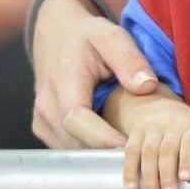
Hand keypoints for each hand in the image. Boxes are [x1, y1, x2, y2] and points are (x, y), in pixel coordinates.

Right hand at [30, 0, 157, 148]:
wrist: (56, 33)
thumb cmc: (88, 36)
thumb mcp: (113, 37)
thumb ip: (130, 60)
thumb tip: (147, 86)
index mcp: (64, 81)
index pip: (78, 120)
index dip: (102, 139)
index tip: (129, 149)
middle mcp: (47, 105)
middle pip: (76, 141)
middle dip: (106, 152)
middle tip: (140, 154)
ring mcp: (42, 119)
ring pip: (71, 149)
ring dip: (98, 153)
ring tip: (130, 149)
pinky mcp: (44, 127)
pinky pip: (67, 147)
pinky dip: (88, 148)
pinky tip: (111, 141)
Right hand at [122, 101, 189, 188]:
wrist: (166, 109)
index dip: (188, 158)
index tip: (187, 177)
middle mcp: (173, 125)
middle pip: (168, 149)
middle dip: (167, 173)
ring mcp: (153, 127)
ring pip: (149, 151)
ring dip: (148, 175)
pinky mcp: (137, 132)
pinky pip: (131, 150)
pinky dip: (130, 169)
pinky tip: (131, 187)